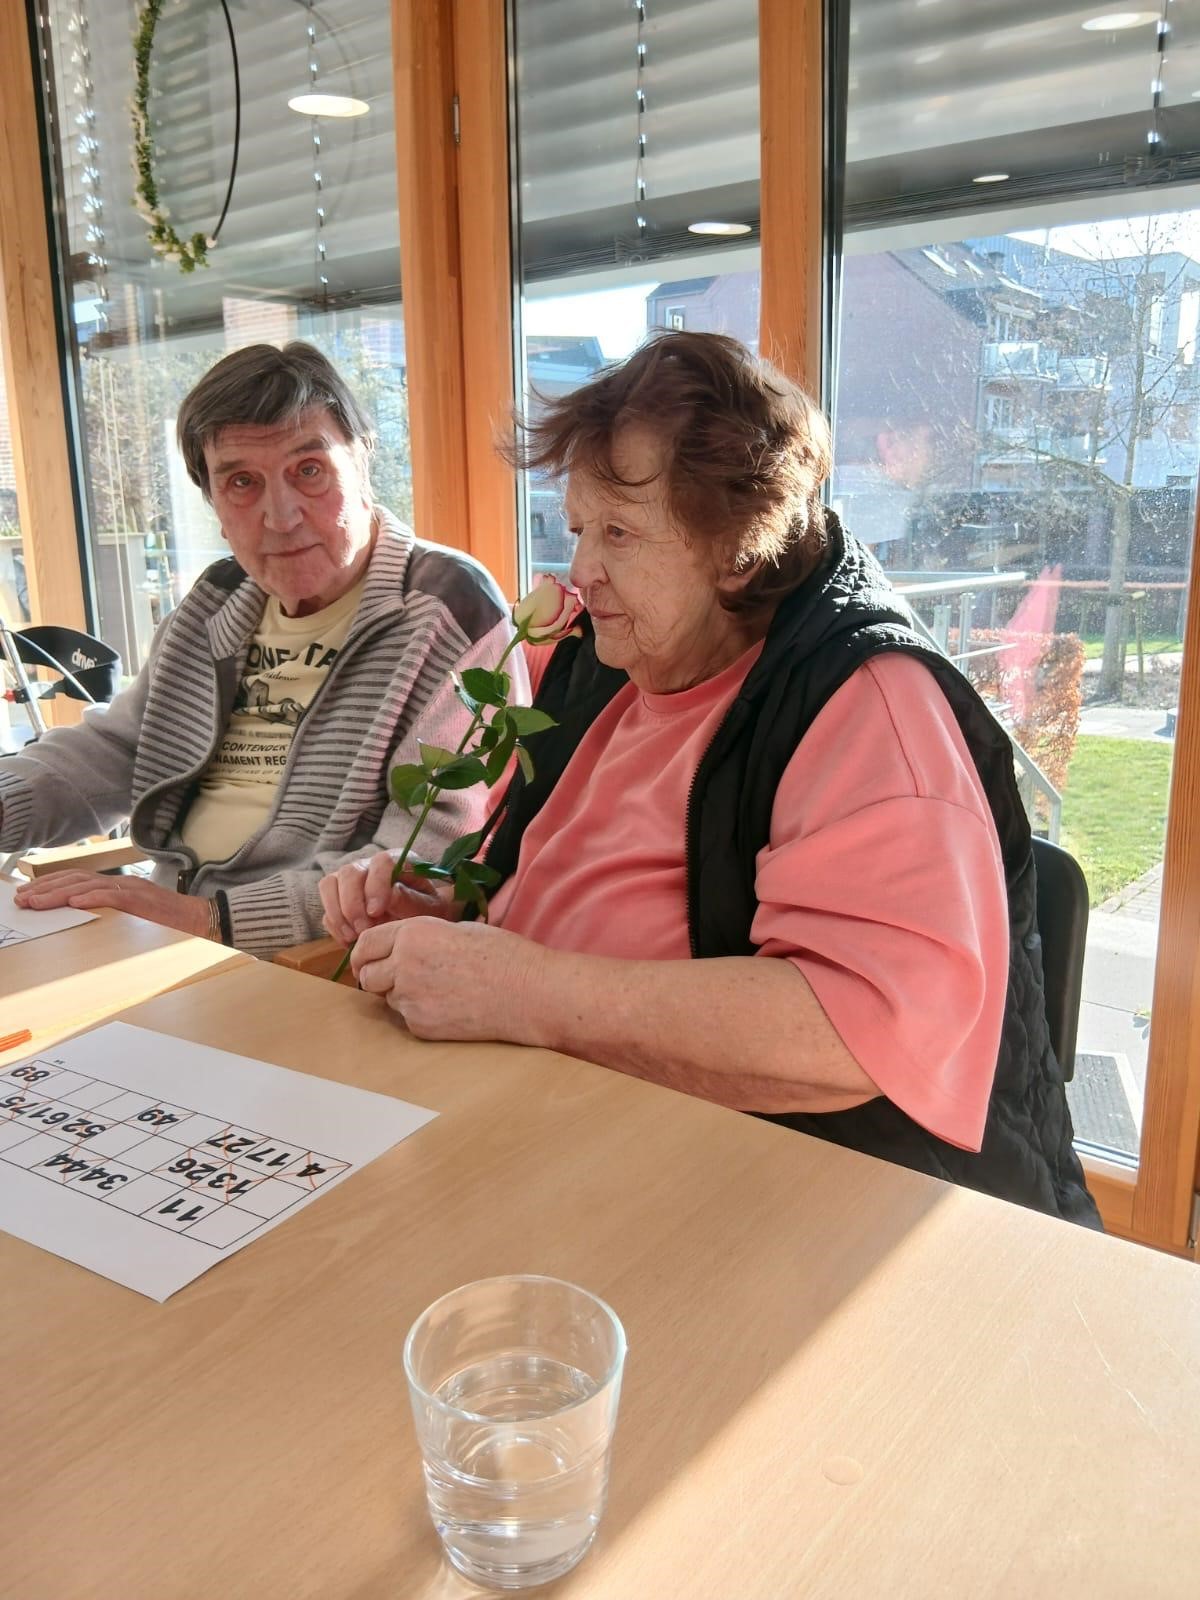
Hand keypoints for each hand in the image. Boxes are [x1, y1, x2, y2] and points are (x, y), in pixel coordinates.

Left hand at [12, 871, 208, 937]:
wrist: (201, 919)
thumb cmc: (168, 923)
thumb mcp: (133, 915)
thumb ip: (111, 911)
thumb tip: (81, 917)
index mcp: (117, 886)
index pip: (77, 879)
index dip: (50, 884)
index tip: (28, 894)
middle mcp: (121, 883)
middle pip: (76, 879)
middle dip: (45, 889)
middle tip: (22, 899)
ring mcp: (131, 889)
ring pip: (87, 886)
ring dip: (58, 894)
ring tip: (37, 902)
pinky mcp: (142, 900)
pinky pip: (113, 897)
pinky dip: (92, 898)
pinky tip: (73, 902)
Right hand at [319, 853, 454, 946]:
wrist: (417, 924)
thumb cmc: (426, 912)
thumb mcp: (428, 909)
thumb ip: (411, 901)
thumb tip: (388, 895)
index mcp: (398, 862)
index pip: (381, 862)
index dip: (375, 885)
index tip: (376, 912)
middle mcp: (370, 866)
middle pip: (349, 872)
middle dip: (352, 903)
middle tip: (363, 929)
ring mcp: (350, 882)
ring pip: (329, 885)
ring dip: (338, 914)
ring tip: (354, 937)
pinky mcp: (338, 900)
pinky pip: (327, 908)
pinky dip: (335, 926)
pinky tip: (350, 941)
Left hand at [351, 917, 537, 1040]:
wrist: (527, 992)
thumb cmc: (502, 955)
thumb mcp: (456, 930)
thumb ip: (421, 939)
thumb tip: (401, 950)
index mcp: (412, 934)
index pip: (365, 945)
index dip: (363, 955)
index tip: (366, 962)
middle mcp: (403, 964)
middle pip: (367, 976)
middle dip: (377, 978)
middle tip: (398, 979)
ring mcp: (410, 998)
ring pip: (387, 999)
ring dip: (400, 996)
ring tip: (437, 991)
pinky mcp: (421, 1026)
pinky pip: (408, 1019)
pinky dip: (420, 1015)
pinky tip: (449, 1008)